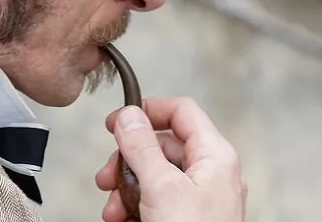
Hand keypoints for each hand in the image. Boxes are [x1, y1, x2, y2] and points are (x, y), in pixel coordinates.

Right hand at [95, 97, 247, 221]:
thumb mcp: (161, 187)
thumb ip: (141, 146)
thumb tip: (129, 115)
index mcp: (215, 156)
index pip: (181, 111)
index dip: (147, 110)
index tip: (118, 120)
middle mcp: (210, 174)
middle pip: (160, 146)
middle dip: (127, 161)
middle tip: (107, 176)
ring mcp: (201, 199)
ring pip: (154, 175)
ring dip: (125, 189)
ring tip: (112, 209)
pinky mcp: (188, 219)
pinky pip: (156, 200)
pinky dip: (135, 207)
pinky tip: (121, 220)